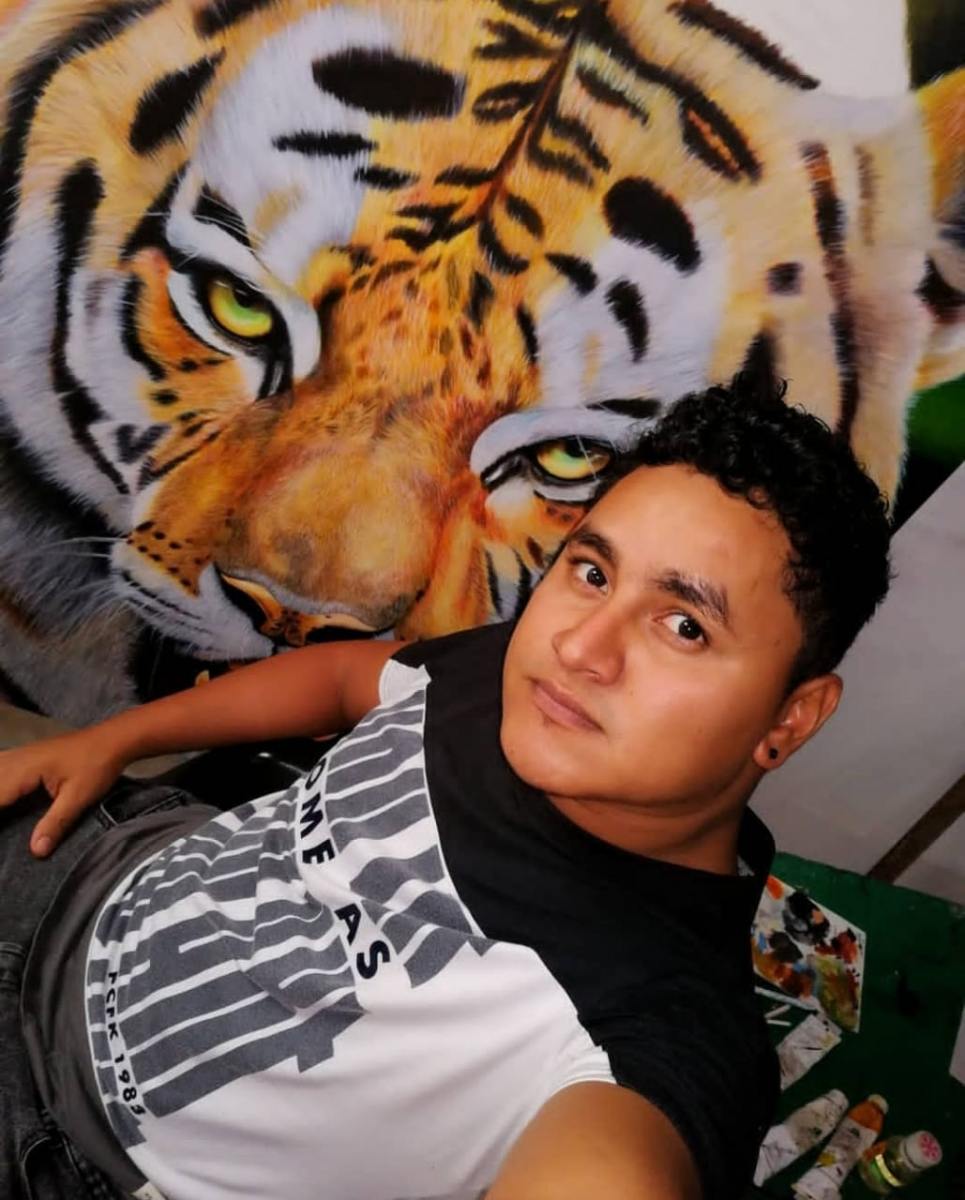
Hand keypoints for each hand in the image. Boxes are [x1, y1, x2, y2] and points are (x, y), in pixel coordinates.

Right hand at [0, 728, 129, 856]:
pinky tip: (1, 791)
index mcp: (25, 769)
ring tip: (2, 815)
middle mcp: (16, 759)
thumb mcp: (79, 797)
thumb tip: (35, 851)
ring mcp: (20, 755)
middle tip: (2, 825)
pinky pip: (0, 768)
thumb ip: (56, 823)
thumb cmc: (97, 765)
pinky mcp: (26, 757)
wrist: (113, 739)